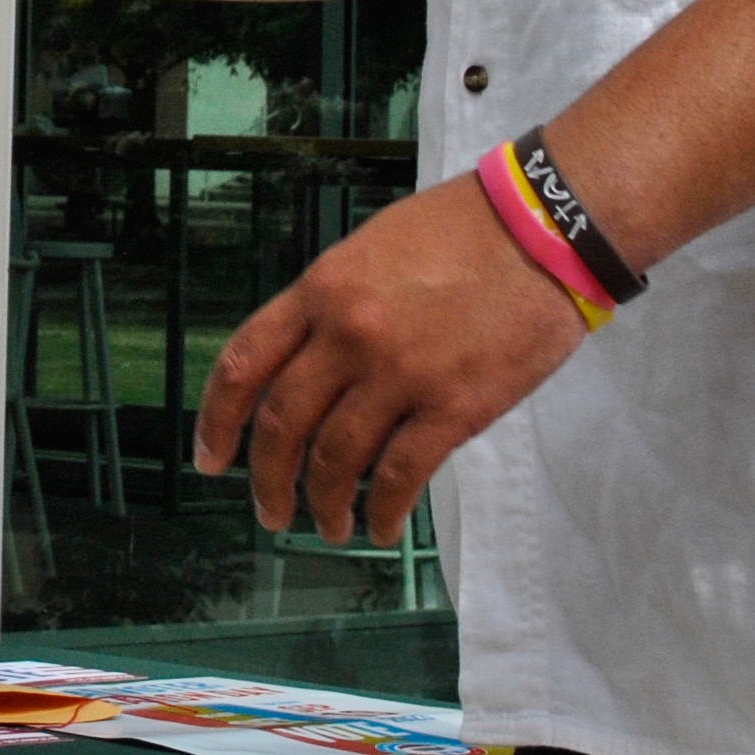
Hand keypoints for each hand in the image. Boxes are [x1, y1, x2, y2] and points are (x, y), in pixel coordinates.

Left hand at [192, 175, 586, 545]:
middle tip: (271, 511)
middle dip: (267, 479)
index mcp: (320, 291)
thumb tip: (307, 364)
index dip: (216, 421)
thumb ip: (332, 305)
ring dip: (323, 503)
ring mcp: (399, 374)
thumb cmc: (461, 229)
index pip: (243, 364)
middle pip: (281, 424)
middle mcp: (347, 336)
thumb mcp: (370, 249)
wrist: (545, 227)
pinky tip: (381, 527)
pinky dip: (383, 510)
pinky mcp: (454, 406)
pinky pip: (401, 475)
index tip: (209, 459)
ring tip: (328, 526)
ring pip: (337, 459)